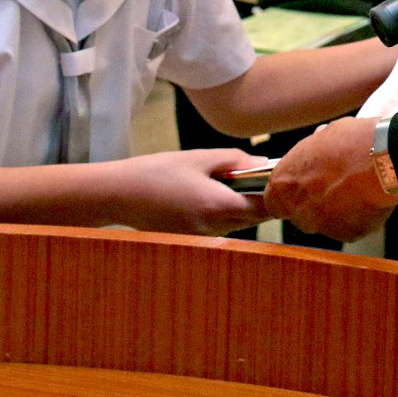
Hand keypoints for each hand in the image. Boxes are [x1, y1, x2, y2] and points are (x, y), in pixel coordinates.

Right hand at [112, 149, 270, 235]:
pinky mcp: (191, 239)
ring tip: (234, 182)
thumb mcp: (199, 158)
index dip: (275, 194)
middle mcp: (213, 227)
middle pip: (254, 219)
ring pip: (238, 224)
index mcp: (217, 206)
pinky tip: (212, 194)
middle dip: (261, 200)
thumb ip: (235, 161)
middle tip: (259, 176)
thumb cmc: (156, 172)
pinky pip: (220, 228)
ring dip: (243, 207)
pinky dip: (225, 213)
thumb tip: (263, 163)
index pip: (264, 208)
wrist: (118, 194)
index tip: (279, 178)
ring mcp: (201, 237)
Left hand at [264, 117, 397, 241]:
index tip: (300, 186)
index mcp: (285, 183)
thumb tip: (317, 152)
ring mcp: (322, 225)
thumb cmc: (353, 143)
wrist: (385, 158)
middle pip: (300, 213)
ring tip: (356, 189)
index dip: (288, 193)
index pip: (273, 199)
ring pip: (324, 222)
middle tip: (334, 184)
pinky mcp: (347, 234)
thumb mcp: (322, 137)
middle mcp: (299, 209)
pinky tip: (368, 198)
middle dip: (314, 201)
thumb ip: (311, 154)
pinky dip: (356, 217)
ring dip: (335, 210)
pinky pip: (348, 227)